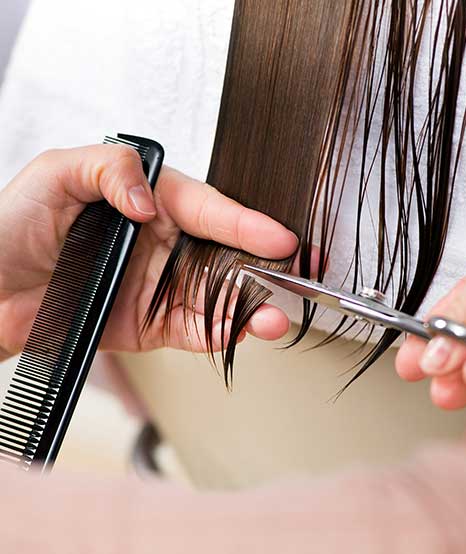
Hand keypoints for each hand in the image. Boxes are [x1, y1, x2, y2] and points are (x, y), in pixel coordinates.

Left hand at [0, 144, 298, 358]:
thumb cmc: (12, 226)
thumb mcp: (56, 173)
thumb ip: (110, 168)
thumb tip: (149, 200)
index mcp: (151, 203)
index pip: (211, 209)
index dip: (248, 224)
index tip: (279, 238)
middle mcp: (165, 244)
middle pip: (228, 255)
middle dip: (266, 269)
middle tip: (296, 276)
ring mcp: (163, 286)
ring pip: (220, 296)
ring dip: (249, 308)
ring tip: (270, 317)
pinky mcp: (154, 324)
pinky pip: (196, 329)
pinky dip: (221, 333)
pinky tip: (240, 332)